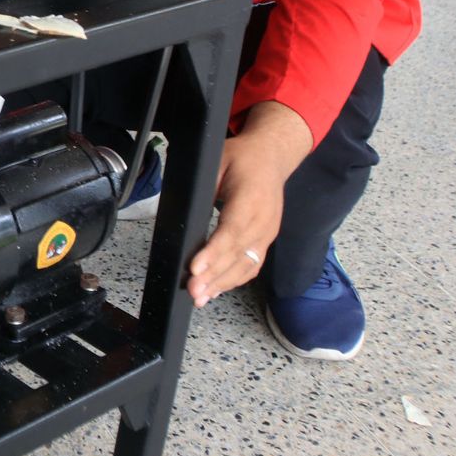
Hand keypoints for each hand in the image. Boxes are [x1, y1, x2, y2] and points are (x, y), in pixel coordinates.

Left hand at [188, 102, 313, 307]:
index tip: (196, 268)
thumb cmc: (242, 158)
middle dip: (214, 276)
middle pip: (238, 254)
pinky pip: (252, 265)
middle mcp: (264, 221)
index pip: (232, 231)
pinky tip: (216, 291)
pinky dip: (234, 280)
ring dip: (223, 284)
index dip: (214, 252)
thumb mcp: (218, 162)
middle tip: (193, 291)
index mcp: (251, 199)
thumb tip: (184, 212)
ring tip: (200, 298)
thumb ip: (203, 188)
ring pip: (247, 264)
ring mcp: (268, 233)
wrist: (272, 157)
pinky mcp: (267, 240)